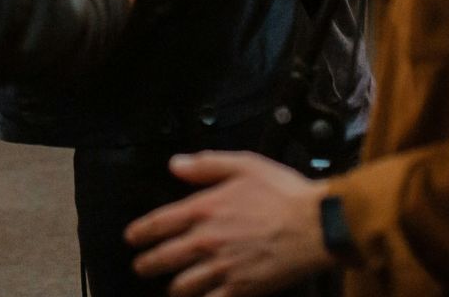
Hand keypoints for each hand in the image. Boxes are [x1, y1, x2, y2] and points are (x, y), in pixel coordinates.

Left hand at [127, 153, 334, 295]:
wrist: (316, 225)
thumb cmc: (284, 194)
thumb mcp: (244, 165)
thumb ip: (205, 165)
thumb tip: (175, 165)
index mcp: (204, 209)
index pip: (158, 224)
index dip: (140, 233)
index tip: (132, 238)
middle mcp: (207, 240)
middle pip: (163, 258)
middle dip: (147, 264)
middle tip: (141, 266)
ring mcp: (222, 267)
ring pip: (182, 286)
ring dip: (172, 288)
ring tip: (171, 288)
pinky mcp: (240, 289)